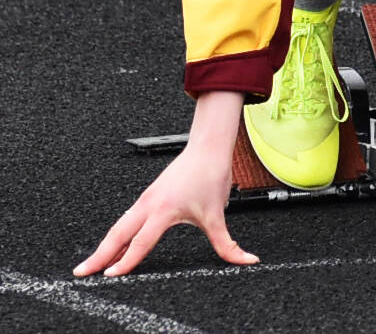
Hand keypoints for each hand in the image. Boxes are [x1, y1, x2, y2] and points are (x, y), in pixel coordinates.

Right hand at [73, 91, 258, 276]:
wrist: (208, 147)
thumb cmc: (211, 175)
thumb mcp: (218, 214)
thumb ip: (228, 244)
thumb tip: (247, 259)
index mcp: (164, 210)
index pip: (140, 242)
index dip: (125, 262)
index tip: (111, 276)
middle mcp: (150, 204)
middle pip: (118, 233)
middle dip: (99, 255)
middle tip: (81, 273)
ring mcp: (147, 198)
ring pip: (120, 225)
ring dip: (105, 245)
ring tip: (91, 264)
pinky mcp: (149, 195)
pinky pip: (127, 218)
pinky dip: (116, 233)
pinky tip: (113, 245)